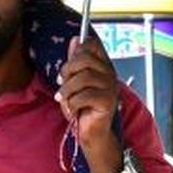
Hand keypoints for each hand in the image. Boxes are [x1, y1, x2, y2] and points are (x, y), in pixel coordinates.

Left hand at [56, 37, 119, 155]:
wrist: (91, 133)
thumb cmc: (82, 108)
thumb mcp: (73, 82)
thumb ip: (75, 61)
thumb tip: (75, 39)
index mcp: (102, 65)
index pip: (92, 44)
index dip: (77, 51)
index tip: (69, 68)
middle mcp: (109, 73)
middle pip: (84, 59)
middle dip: (67, 71)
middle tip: (62, 84)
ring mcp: (110, 87)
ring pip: (83, 77)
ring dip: (67, 90)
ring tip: (64, 99)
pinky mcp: (108, 101)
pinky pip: (85, 95)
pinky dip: (72, 103)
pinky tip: (72, 109)